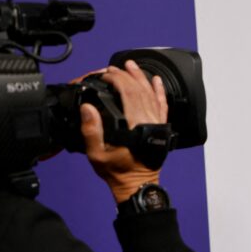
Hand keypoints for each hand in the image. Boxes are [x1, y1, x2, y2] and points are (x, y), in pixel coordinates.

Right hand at [80, 60, 168, 201]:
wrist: (137, 185)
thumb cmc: (118, 172)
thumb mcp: (97, 154)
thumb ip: (91, 131)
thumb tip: (87, 108)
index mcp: (134, 126)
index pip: (128, 93)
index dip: (116, 80)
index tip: (105, 75)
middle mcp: (149, 121)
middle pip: (139, 90)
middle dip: (126, 76)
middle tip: (113, 68)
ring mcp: (157, 123)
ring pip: (151, 94)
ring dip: (141, 78)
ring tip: (131, 66)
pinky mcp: (161, 127)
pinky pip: (163, 106)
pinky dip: (160, 92)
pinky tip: (156, 81)